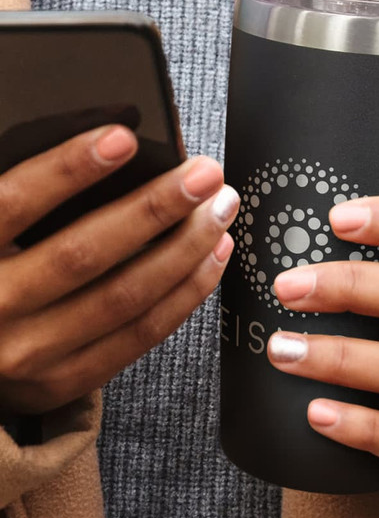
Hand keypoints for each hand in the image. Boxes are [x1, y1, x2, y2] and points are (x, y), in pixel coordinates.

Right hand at [0, 125, 238, 414]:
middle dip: (155, 208)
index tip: (123, 137)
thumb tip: (106, 141)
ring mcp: (30, 353)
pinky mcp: (66, 380)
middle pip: (85, 253)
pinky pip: (142, 334)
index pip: (12, 204)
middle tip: (204, 174)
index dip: (68, 169)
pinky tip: (212, 257)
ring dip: (184, 248)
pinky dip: (186, 292)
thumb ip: (20, 200)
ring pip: (126, 296)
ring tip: (219, 210)